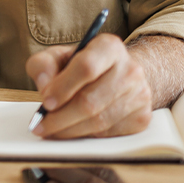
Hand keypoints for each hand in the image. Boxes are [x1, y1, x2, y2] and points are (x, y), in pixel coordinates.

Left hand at [25, 34, 153, 138]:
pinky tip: (72, 130)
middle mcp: (130, 69)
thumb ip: (43, 64)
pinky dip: (86, 135)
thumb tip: (44, 84)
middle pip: (91, 100)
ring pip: (99, 121)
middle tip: (41, 125)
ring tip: (51, 130)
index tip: (45, 103)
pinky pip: (109, 133)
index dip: (63, 87)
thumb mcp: (58, 57)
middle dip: (61, 117)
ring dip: (70, 130)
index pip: (86, 67)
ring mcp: (140, 95)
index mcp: (108, 47)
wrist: (117, 76)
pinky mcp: (142, 117)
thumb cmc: (81, 66)